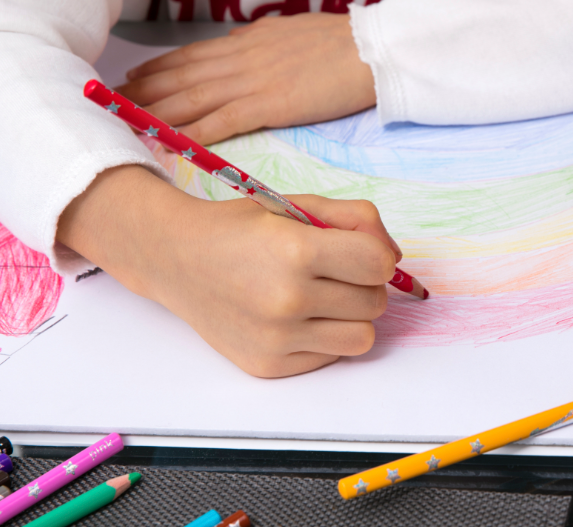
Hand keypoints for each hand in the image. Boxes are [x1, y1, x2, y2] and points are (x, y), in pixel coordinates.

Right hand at [57, 165, 400, 377]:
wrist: (177, 259)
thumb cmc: (242, 229)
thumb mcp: (297, 206)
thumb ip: (356, 220)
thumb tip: (395, 258)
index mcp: (296, 251)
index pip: (378, 264)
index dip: (376, 255)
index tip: (356, 250)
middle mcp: (287, 299)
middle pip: (375, 302)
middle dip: (362, 284)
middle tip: (329, 271)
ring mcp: (276, 338)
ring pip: (362, 337)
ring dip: (350, 317)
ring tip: (320, 298)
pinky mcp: (269, 365)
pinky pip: (330, 357)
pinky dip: (323, 339)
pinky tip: (295, 318)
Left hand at [116, 14, 374, 144]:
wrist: (369, 51)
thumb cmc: (337, 42)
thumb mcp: (288, 31)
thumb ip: (258, 40)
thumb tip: (236, 41)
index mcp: (246, 43)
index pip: (190, 57)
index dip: (157, 68)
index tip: (132, 79)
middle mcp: (240, 60)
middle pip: (181, 77)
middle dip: (145, 92)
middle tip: (113, 106)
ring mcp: (252, 82)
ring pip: (192, 98)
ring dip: (157, 113)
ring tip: (128, 126)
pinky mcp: (269, 105)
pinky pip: (222, 121)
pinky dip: (193, 132)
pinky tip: (171, 143)